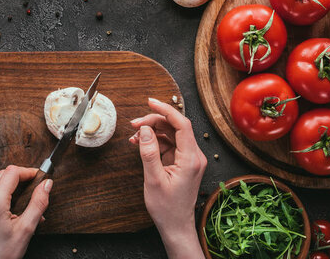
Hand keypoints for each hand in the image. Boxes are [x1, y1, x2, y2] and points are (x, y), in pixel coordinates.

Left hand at [0, 165, 52, 258]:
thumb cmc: (2, 255)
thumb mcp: (26, 229)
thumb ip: (38, 203)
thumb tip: (46, 184)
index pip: (12, 173)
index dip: (28, 171)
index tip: (38, 177)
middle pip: (3, 174)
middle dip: (20, 177)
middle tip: (34, 186)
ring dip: (11, 184)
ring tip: (24, 200)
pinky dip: (2, 192)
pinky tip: (12, 206)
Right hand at [130, 98, 206, 258]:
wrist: (176, 227)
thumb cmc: (167, 209)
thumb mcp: (154, 180)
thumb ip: (149, 153)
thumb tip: (145, 130)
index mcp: (191, 159)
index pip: (181, 124)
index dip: (166, 110)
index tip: (150, 102)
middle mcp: (194, 156)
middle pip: (175, 127)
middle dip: (154, 122)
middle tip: (134, 124)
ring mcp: (190, 159)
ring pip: (172, 134)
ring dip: (153, 131)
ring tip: (134, 136)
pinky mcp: (184, 163)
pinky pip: (170, 145)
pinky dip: (155, 142)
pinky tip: (141, 144)